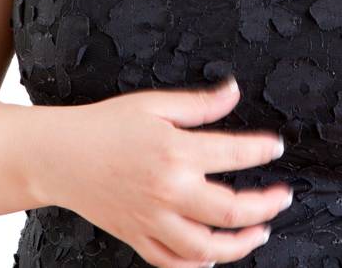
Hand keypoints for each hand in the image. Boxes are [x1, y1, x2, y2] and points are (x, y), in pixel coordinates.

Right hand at [41, 77, 291, 267]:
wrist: (59, 155)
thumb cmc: (104, 126)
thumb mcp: (154, 104)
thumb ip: (199, 104)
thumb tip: (233, 91)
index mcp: (176, 151)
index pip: (236, 154)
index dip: (263, 150)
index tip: (276, 148)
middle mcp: (168, 191)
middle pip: (230, 210)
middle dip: (265, 206)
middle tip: (282, 197)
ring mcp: (153, 219)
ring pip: (206, 247)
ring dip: (240, 244)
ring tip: (258, 232)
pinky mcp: (137, 236)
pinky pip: (171, 261)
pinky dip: (195, 264)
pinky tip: (211, 258)